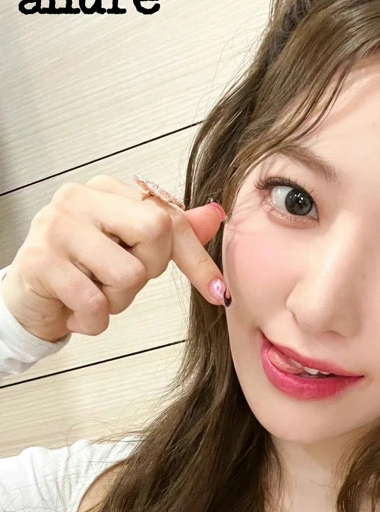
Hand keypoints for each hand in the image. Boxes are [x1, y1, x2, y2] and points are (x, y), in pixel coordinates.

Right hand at [0, 175, 226, 342]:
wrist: (27, 298)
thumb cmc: (83, 269)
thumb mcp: (131, 248)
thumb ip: (173, 233)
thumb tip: (216, 216)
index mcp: (109, 190)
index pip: (169, 217)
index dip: (197, 258)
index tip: (219, 292)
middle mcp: (81, 198)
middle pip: (156, 233)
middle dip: (149, 270)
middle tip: (119, 279)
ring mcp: (57, 225)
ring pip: (128, 274)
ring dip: (118, 301)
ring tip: (93, 293)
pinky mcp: (40, 260)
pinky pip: (94, 302)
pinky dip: (93, 320)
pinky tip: (75, 310)